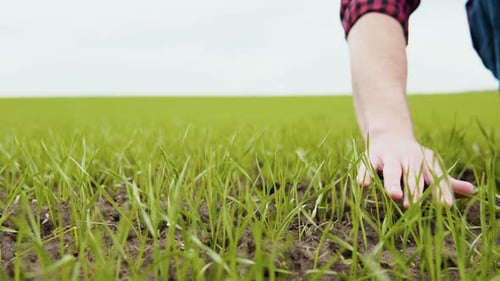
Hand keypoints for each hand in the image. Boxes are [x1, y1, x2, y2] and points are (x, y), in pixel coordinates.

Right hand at [357, 134, 473, 207]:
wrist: (390, 133)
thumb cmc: (412, 159)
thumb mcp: (430, 167)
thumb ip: (446, 182)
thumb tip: (472, 191)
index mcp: (425, 162)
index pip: (435, 178)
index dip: (440, 191)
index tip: (446, 206)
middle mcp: (408, 159)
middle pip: (412, 176)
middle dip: (413, 190)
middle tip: (413, 207)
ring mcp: (389, 158)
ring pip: (391, 171)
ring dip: (392, 183)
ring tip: (394, 196)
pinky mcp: (371, 157)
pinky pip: (367, 167)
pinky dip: (365, 175)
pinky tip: (363, 186)